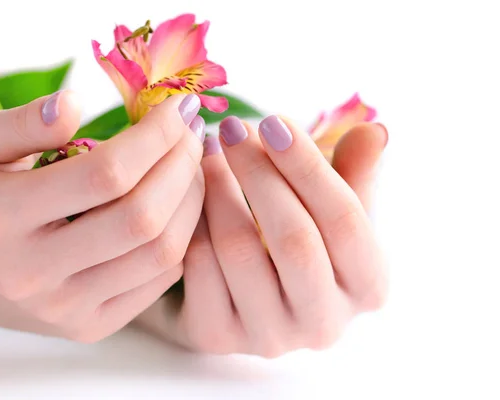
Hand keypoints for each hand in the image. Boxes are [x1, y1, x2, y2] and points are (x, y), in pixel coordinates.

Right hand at [0, 92, 205, 342]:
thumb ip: (22, 121)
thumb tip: (76, 102)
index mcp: (1, 217)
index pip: (104, 174)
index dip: (154, 137)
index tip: (177, 109)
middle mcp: (34, 273)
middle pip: (142, 218)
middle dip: (183, 166)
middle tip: (194, 134)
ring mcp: (66, 308)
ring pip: (160, 254)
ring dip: (192, 202)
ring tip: (193, 166)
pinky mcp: (89, 327)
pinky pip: (159, 281)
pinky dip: (183, 239)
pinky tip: (179, 206)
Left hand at [136, 116, 387, 356]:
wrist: (250, 294)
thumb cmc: (300, 241)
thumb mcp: (335, 211)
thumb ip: (356, 174)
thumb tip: (376, 132)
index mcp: (369, 287)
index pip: (345, 221)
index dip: (309, 166)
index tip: (274, 121)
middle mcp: (324, 323)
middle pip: (294, 239)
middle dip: (259, 173)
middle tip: (232, 128)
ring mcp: (269, 337)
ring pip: (238, 251)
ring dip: (219, 189)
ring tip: (208, 152)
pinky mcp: (218, 335)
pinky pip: (198, 267)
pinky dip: (192, 219)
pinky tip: (189, 190)